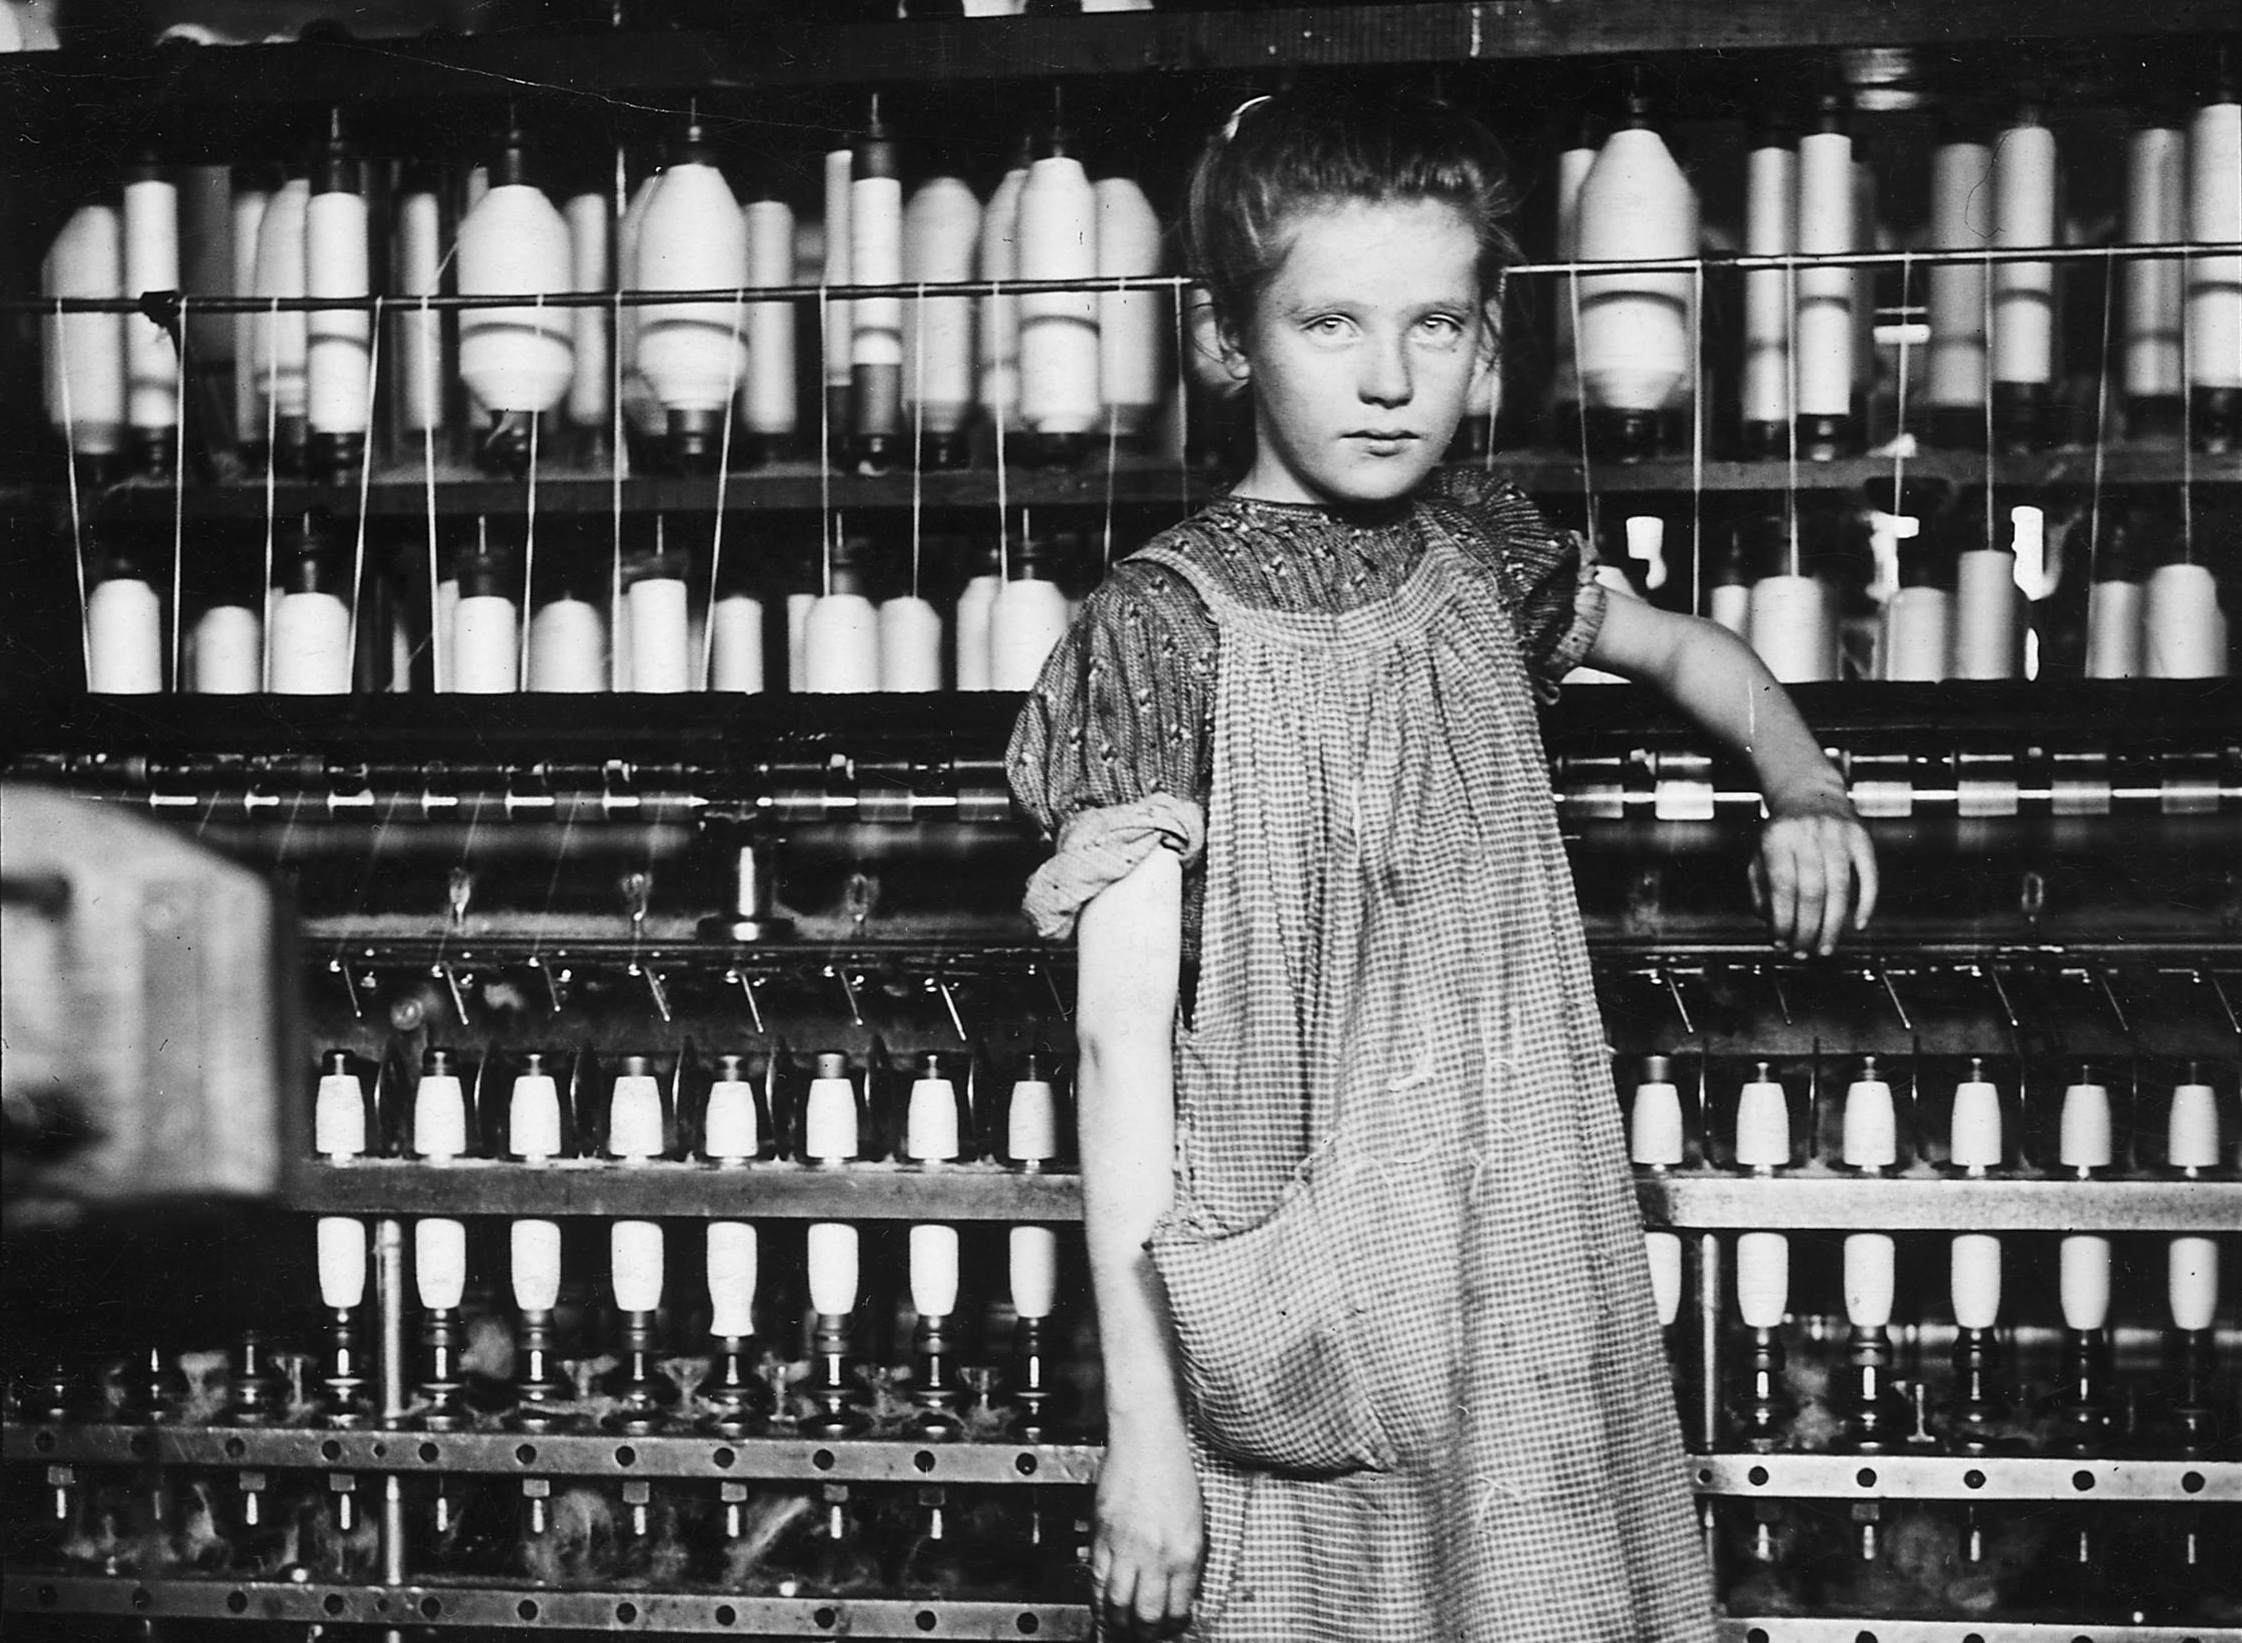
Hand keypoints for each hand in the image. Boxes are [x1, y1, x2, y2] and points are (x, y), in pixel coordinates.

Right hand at [1091, 1420, 1203, 1638]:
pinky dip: (1097, 1597)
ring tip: (1121, 1625)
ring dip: (1118, 1621)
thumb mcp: (1195, 1519)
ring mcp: (1126, 1546)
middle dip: (1145, 1632)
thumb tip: (1177, 1587)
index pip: (1177, 1608)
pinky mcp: (1102, 1534)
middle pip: (1146, 1614)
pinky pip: (1096, 1578)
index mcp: (1186, 1551)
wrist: (1147, 1438)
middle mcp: (1156, 1554)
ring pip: (1116, 1603)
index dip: (1172, 1625)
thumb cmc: (1174, 1470)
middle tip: (1144, 1634)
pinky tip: (1101, 1603)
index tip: (1170, 1626)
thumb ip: (1186, 1556)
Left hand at [1750, 797, 1877, 956]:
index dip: (1783, 919)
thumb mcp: (1759, 854)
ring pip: (1839, 888)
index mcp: (1777, 838)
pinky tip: (1858, 925)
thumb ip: (1760, 889)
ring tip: (1825, 948)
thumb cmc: (1781, 833)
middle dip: (1807, 929)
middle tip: (1804, 953)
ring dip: (1833, 924)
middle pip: (1811, 891)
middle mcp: (1808, 834)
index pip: (1782, 887)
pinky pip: (1870, 875)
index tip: (1781, 943)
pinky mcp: (1862, 837)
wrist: (1810, 792)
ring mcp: (1838, 834)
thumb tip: (1771, 924)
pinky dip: (1866, 903)